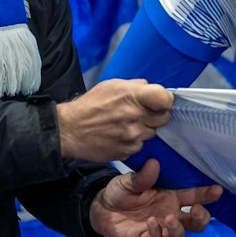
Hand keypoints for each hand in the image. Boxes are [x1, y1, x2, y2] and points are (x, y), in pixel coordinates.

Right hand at [56, 79, 172, 161]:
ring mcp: (132, 136)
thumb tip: (151, 89)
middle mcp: (134, 116)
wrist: (70, 130)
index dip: (165, 100)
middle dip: (155, 115)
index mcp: (131, 96)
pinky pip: (140, 146)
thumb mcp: (111, 85)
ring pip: (152, 133)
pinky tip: (120, 135)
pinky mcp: (127, 151)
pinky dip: (134, 141)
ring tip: (126, 124)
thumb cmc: (89, 106)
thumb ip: (135, 86)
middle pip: (163, 118)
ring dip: (144, 129)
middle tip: (141, 113)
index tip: (160, 102)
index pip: (165, 99)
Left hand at [88, 159, 222, 236]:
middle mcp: (170, 213)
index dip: (208, 194)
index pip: (195, 196)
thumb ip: (142, 176)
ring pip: (179, 236)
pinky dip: (156, 233)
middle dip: (201, 219)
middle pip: (195, 222)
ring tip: (168, 219)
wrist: (100, 208)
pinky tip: (151, 222)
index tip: (218, 190)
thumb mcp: (129, 181)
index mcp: (171, 197)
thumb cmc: (121, 192)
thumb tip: (154, 163)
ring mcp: (159, 228)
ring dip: (178, 229)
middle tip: (197, 211)